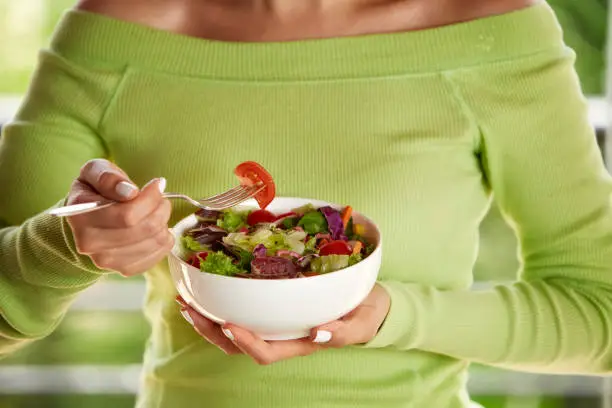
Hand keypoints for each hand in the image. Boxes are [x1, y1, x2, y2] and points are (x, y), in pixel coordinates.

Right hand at [66, 159, 172, 275]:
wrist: (87, 219)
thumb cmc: (95, 190)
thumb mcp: (95, 171)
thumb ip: (108, 177)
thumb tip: (129, 191)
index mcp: (81, 216)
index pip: (128, 215)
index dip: (150, 198)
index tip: (157, 185)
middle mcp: (89, 243)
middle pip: (146, 228)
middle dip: (161, 208)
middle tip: (161, 198)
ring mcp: (107, 261)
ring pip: (155, 241)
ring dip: (164, 222)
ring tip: (156, 211)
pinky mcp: (124, 269)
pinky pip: (159, 254)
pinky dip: (164, 238)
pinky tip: (155, 228)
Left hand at [177, 284, 389, 364]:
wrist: (370, 303)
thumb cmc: (365, 313)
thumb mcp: (361, 322)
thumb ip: (344, 331)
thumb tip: (319, 332)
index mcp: (300, 343)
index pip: (266, 352)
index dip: (245, 342)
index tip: (228, 325)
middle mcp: (282, 335)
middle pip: (239, 345)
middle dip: (211, 331)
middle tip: (190, 309)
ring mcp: (277, 322)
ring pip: (235, 330)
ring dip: (209, 318)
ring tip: (188, 300)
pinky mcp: (275, 307)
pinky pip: (244, 311)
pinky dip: (223, 302)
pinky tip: (209, 289)